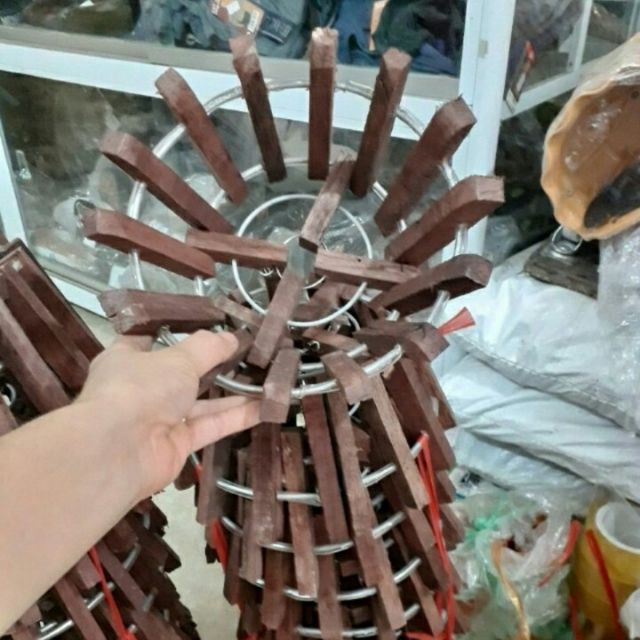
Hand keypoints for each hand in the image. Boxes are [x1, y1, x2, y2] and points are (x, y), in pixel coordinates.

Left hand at [77, 330, 259, 499]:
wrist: (118, 451)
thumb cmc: (139, 389)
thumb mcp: (178, 359)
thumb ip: (208, 347)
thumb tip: (232, 337)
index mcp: (128, 359)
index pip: (151, 339)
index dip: (177, 331)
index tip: (206, 324)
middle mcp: (142, 388)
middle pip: (182, 372)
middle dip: (213, 363)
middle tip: (246, 351)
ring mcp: (160, 418)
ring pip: (201, 401)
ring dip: (231, 391)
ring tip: (264, 376)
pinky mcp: (178, 444)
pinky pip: (211, 425)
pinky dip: (236, 416)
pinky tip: (264, 406)